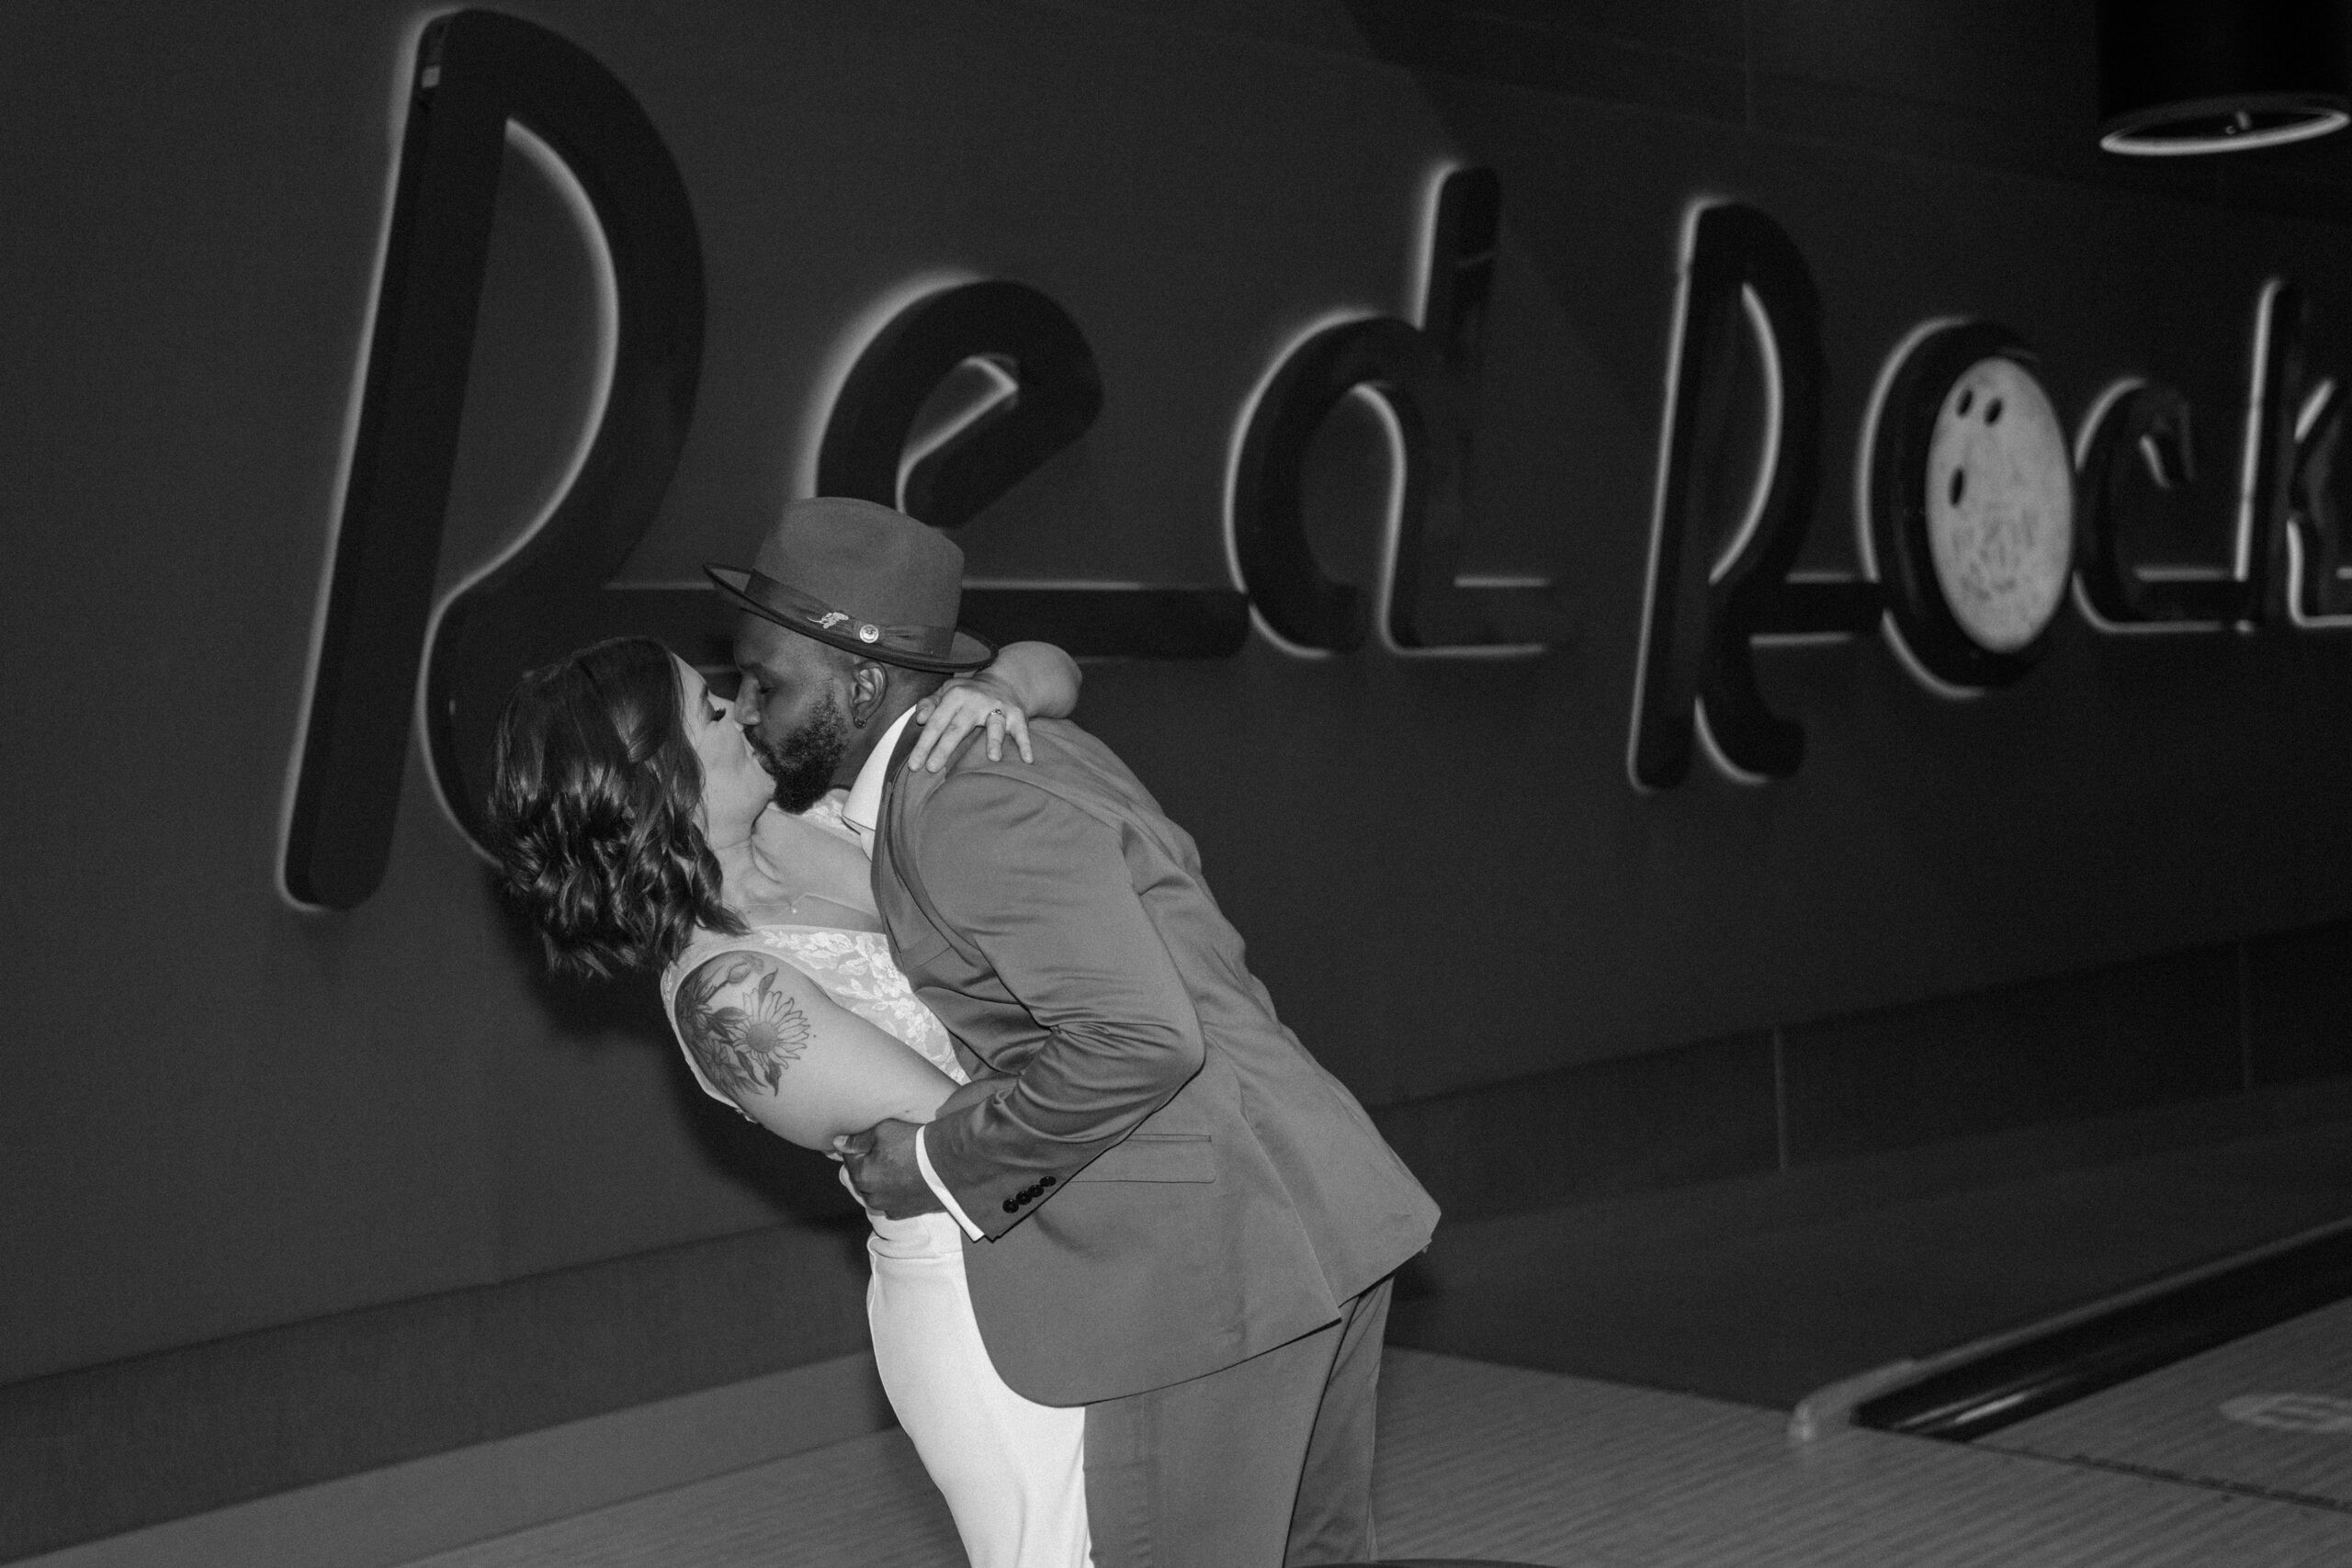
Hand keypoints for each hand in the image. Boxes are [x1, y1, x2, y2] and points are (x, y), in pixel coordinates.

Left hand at [834, 1118, 945, 1218]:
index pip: (850, 1159)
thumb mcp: (883, 1131)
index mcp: (862, 1176)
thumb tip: (838, 1143)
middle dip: (870, 1166)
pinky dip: (896, 1192)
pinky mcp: (906, 1212)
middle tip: (889, 1152)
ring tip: (900, 1165)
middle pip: (863, 1178)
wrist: (947, 1160)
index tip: (874, 1141)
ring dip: (882, 1181)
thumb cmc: (914, 1143)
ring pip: (877, 1192)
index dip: (860, 1147)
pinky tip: (908, 1179)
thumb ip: (858, 1140)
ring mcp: (889, 1206)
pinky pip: (893, 1202)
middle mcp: (872, 1196)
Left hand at [907, 673, 1032, 771]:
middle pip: (958, 727)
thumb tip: (921, 719)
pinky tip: (1027, 759)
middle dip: (944, 748)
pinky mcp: (1017, 715)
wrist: (1005, 681)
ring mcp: (999, 708)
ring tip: (993, 758)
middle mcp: (976, 701)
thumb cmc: (969, 693)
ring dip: (995, 741)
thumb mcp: (946, 692)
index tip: (914, 765)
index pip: (936, 722)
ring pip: (995, 725)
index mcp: (956, 695)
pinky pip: (1022, 731)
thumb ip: (930, 704)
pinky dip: (1026, 744)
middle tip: (932, 768)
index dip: (924, 744)